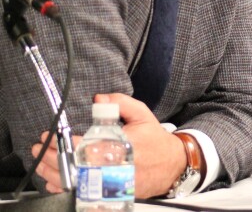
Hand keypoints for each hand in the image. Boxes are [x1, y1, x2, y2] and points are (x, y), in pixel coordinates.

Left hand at [32, 94, 187, 197]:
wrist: (172, 166)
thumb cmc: (155, 140)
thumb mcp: (143, 115)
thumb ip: (121, 103)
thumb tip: (97, 98)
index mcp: (119, 147)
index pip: (83, 147)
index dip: (62, 142)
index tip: (48, 135)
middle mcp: (112, 168)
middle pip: (73, 167)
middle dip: (51, 158)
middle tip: (39, 148)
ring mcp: (109, 184)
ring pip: (74, 183)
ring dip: (52, 173)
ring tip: (40, 162)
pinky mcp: (108, 194)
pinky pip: (80, 194)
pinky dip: (64, 189)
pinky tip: (53, 181)